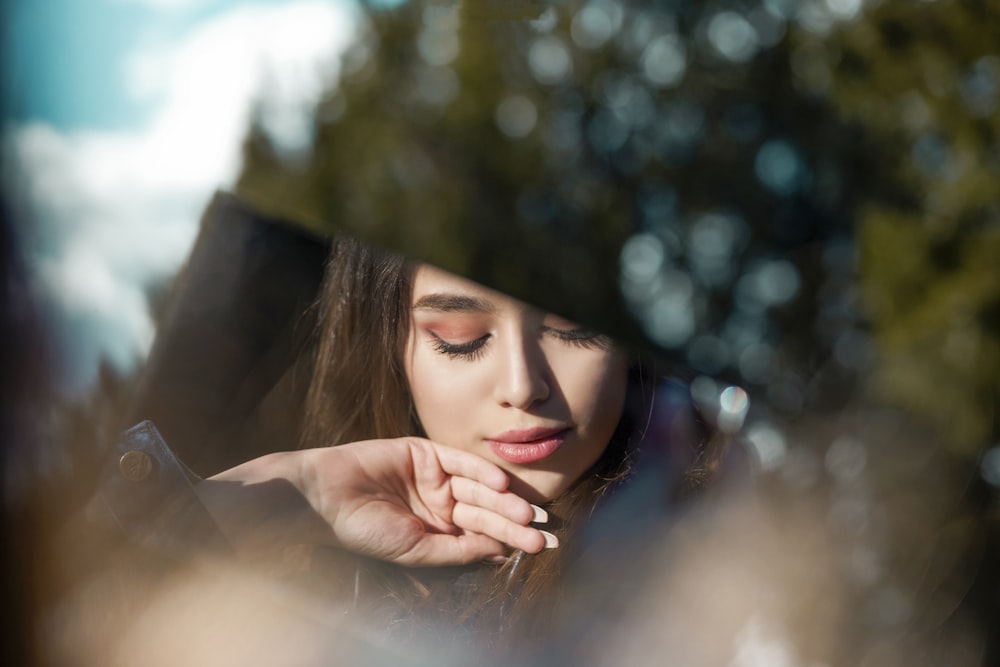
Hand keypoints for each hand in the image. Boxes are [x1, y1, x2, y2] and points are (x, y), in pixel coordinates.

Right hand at [205, 438, 553, 565]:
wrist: (325, 496)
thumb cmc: (363, 530)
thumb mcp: (415, 550)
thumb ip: (458, 551)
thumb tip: (500, 554)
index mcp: (437, 531)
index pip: (482, 536)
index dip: (511, 542)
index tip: (540, 549)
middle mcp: (439, 504)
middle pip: (486, 512)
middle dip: (515, 524)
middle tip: (543, 534)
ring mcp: (434, 478)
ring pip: (478, 489)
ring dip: (504, 501)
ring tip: (527, 515)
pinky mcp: (425, 452)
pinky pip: (460, 462)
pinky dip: (482, 472)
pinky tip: (502, 486)